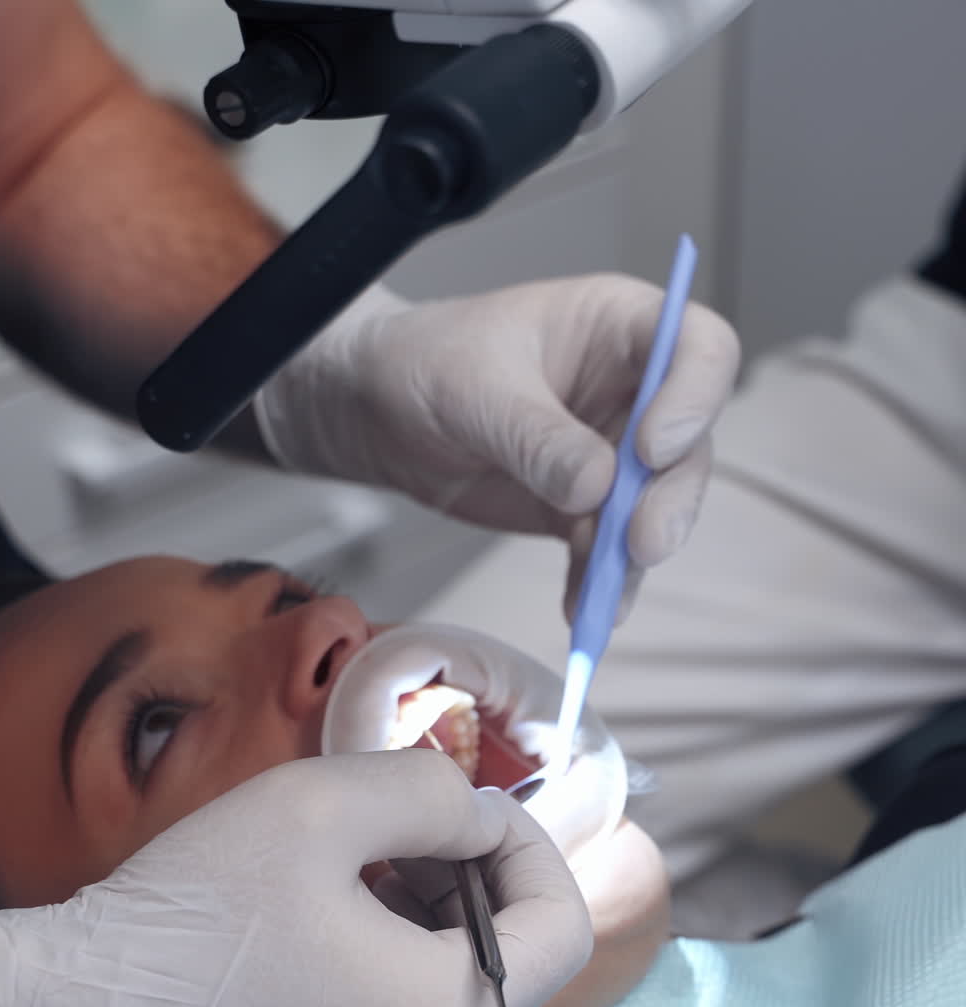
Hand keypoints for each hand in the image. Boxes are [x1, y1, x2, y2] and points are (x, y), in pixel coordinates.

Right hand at [0, 750, 589, 1006]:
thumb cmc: (197, 909)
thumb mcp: (324, 804)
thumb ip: (435, 792)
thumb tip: (485, 817)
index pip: (563, 927)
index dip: (530, 849)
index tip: (471, 810)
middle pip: (512, 974)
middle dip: (476, 890)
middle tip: (406, 840)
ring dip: (435, 943)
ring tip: (363, 887)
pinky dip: (394, 999)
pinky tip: (323, 955)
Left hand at [255, 277, 739, 617]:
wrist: (376, 410)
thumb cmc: (426, 362)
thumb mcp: (475, 389)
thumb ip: (535, 436)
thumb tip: (596, 490)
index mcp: (619, 326)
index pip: (700, 347)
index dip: (694, 398)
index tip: (652, 448)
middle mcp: (631, 390)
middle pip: (688, 444)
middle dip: (669, 499)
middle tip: (641, 544)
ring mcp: (610, 453)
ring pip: (654, 506)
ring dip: (635, 555)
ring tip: (604, 598)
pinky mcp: (582, 508)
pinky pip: (606, 550)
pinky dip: (598, 583)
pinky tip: (583, 612)